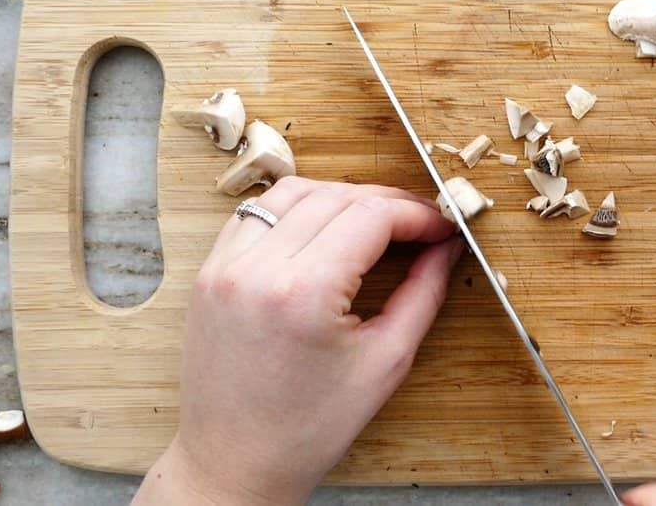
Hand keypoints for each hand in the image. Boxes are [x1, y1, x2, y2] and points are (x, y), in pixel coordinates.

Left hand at [133, 177, 460, 505]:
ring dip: (340, 196)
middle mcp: (257, 269)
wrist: (235, 462)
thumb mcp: (385, 362)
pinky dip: (295, 209)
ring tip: (373, 224)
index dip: (416, 214)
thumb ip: (423, 293)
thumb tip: (446, 247)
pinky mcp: (209, 272)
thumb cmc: (310, 427)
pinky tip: (322, 229)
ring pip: (293, 192)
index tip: (441, 226)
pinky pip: (256, 214)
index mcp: (304, 294)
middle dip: (386, 203)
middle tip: (419, 224)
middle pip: (336, 196)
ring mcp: (225, 267)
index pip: (372, 216)